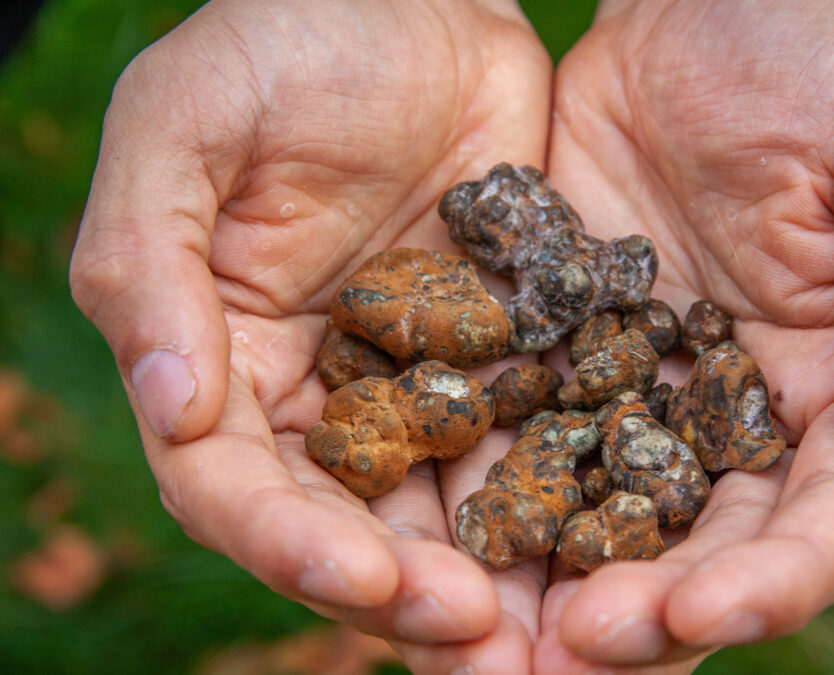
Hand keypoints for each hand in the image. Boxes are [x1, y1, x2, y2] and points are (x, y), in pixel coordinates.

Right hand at [69, 0, 552, 669]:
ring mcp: (419, 384)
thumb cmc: (280, 43)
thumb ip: (150, 263)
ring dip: (486, 578)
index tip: (363, 578)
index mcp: (228, 362)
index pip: (236, 487)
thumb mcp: (184, 128)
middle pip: (348, 525)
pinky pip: (528, 440)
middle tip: (477, 640)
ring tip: (541, 633)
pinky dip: (556, 499)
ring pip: (442, 508)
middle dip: (403, 592)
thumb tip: (167, 408)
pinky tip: (604, 544)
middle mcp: (322, 395)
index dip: (290, 543)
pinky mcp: (503, 355)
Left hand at [536, 0, 833, 669]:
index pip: (826, 520)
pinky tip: (444, 549)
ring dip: (557, 591)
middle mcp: (740, 413)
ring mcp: (644, 392)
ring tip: (493, 647)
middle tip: (568, 654)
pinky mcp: (561, 356)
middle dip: (649, 614)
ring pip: (608, 521)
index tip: (698, 614)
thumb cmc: (816, 57)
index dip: (772, 581)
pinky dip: (493, 504)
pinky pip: (525, 442)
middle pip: (707, 549)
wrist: (691, 4)